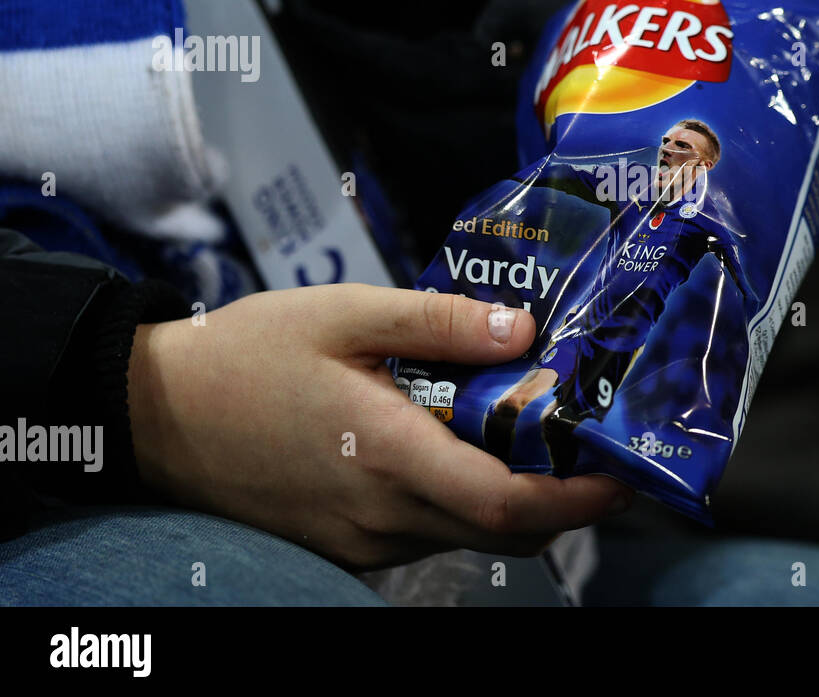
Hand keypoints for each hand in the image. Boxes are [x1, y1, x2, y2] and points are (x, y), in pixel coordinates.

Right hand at [126, 284, 631, 568]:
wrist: (158, 414)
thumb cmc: (249, 356)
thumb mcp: (344, 314)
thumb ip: (438, 322)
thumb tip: (524, 328)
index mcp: (388, 456)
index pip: (506, 505)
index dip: (576, 499)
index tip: (621, 474)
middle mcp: (382, 515)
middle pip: (502, 530)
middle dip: (564, 500)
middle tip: (595, 448)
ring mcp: (362, 540)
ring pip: (468, 536)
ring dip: (516, 500)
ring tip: (536, 438)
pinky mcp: (345, 544)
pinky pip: (427, 534)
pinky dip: (466, 504)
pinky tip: (465, 450)